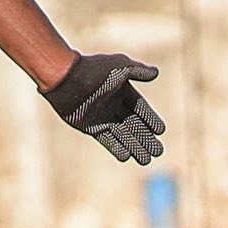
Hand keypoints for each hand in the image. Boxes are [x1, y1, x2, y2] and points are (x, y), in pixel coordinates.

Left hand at [42, 52, 165, 164]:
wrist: (65, 79)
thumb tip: (156, 73)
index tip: (161, 131)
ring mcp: (101, 116)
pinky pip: (107, 139)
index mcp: (121, 89)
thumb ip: (138, 71)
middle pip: (133, 124)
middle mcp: (112, 103)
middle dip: (146, 138)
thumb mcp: (120, 67)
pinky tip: (127, 157)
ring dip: (135, 147)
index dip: (150, 119)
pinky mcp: (89, 126)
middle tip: (158, 151)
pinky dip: (116, 148)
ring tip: (146, 160)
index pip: (139, 107)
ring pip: (122, 134)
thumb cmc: (93, 70)